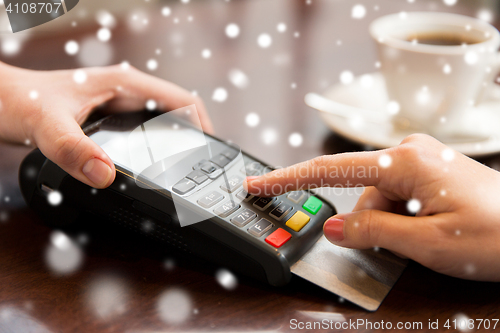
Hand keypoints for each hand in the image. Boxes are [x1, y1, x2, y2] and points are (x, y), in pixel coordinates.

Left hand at [0, 62, 212, 187]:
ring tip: (185, 168)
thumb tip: (106, 175)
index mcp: (123, 84)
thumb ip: (73, 151)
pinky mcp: (110, 116)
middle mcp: (125, 91)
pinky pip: (146, 129)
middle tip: (201, 167)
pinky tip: (154, 165)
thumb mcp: (46, 126)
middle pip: (177, 112)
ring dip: (178, 141)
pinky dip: (158, 145)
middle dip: (195, 136)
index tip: (212, 152)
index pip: (181, 100)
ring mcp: (118, 103)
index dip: (203, 125)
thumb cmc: (19, 101)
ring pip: (162, 120)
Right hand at [245, 134, 499, 280]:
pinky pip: (396, 199)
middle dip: (369, 226)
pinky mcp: (428, 173)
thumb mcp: (426, 243)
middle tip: (401, 248)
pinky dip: (401, 221)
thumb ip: (371, 232)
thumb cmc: (497, 234)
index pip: (328, 169)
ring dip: (390, 228)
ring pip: (379, 201)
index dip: (287, 179)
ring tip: (429, 242)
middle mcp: (409, 152)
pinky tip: (430, 232)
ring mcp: (420, 161)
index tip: (257, 184)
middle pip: (360, 194)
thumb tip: (332, 226)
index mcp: (404, 161)